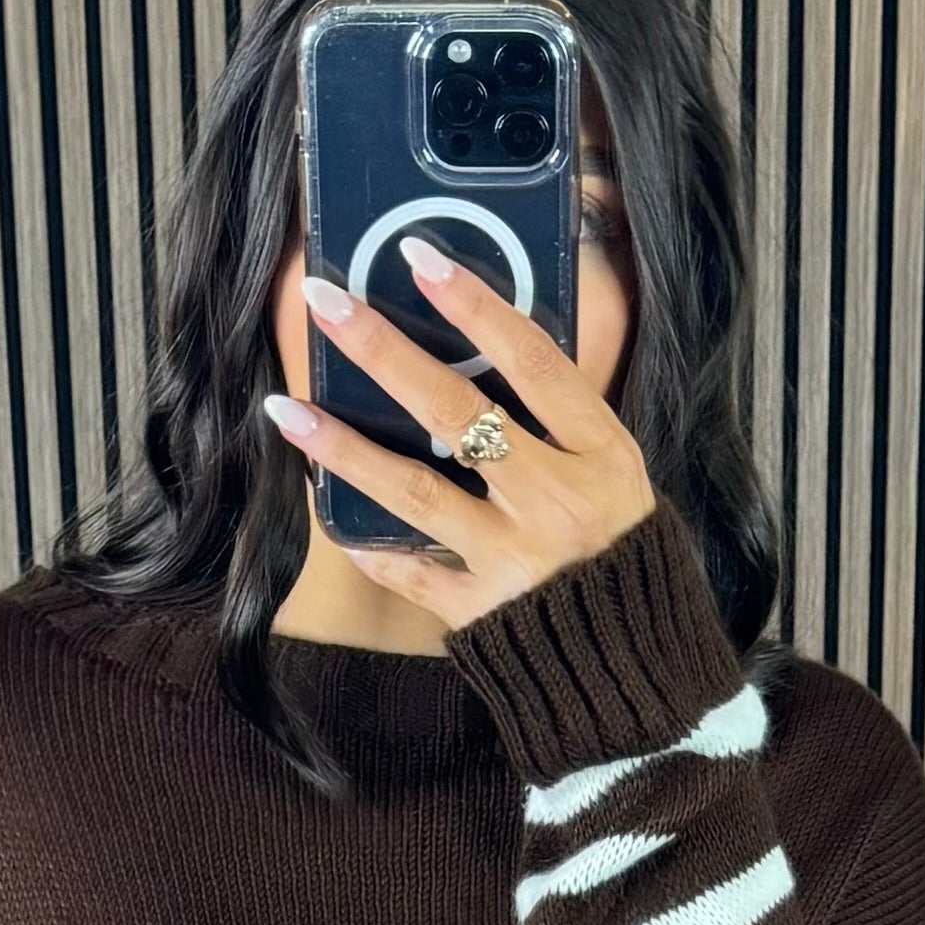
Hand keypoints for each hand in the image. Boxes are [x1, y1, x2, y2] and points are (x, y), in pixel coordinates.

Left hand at [264, 235, 658, 628]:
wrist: (637, 668)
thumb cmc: (623, 556)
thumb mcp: (615, 476)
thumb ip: (559, 423)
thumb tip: (481, 350)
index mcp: (602, 456)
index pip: (533, 363)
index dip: (475, 305)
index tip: (419, 256)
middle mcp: (557, 503)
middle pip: (457, 412)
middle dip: (384, 350)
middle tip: (325, 302)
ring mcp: (516, 562)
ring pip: (415, 491)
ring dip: (344, 446)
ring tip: (287, 410)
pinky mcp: (483, 614)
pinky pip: (411, 571)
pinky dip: (369, 545)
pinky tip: (325, 507)